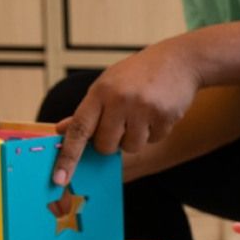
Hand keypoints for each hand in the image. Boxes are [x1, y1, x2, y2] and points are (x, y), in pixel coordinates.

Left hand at [52, 37, 202, 185]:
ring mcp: (143, 108)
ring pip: (130, 147)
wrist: (179, 61)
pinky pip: (154, 140)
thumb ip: (88, 110)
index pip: (78, 129)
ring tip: (142, 115)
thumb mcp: (108, 85)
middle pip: (105, 145)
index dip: (68, 156)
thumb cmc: (138, 74)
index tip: (60, 179)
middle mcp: (120, 100)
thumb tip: (62, 130)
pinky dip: (156, 131)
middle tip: (121, 125)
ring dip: (136, 138)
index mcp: (100, 92)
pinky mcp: (165, 116)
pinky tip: (158, 112)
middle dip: (111, 143)